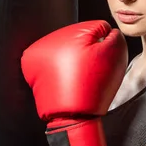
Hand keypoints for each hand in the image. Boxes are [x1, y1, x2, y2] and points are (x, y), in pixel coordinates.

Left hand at [21, 20, 127, 145]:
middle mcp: (48, 40)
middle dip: (86, 50)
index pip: (94, 28)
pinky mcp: (31, 68)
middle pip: (76, 38)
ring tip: (78, 77)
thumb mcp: (114, 56)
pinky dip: (60, 69)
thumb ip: (114, 35)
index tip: (101, 60)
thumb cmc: (94, 88)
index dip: (104, 44)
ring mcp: (37, 54)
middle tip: (90, 70)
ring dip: (72, 59)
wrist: (72, 117)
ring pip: (64, 50)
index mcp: (68, 33)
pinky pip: (52, 63)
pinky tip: (67, 80)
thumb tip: (107, 30)